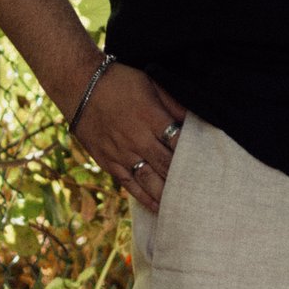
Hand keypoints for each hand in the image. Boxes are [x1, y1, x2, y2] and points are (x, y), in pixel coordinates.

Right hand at [71, 59, 189, 207]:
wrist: (79, 85)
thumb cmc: (119, 81)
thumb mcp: (151, 82)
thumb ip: (173, 103)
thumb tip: (194, 119)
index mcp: (152, 117)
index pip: (179, 143)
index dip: (194, 156)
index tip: (208, 168)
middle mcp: (138, 139)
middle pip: (167, 165)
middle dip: (185, 180)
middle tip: (203, 194)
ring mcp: (122, 153)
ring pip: (150, 180)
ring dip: (167, 194)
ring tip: (185, 208)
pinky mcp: (108, 162)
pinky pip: (129, 184)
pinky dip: (144, 197)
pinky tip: (157, 208)